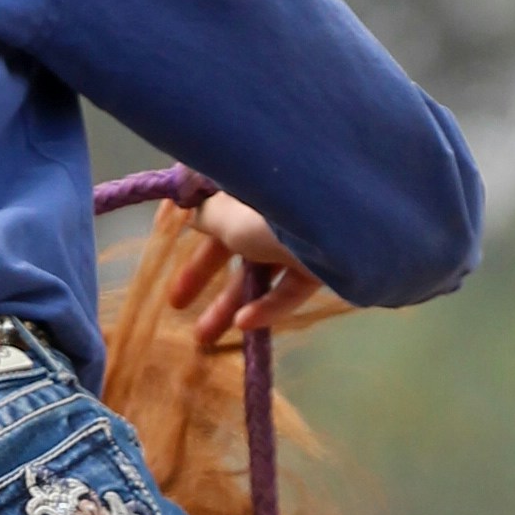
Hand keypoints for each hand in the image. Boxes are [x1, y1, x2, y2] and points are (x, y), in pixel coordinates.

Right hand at [168, 189, 338, 352]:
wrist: (350, 223)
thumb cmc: (277, 207)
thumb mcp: (228, 214)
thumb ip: (206, 217)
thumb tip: (193, 216)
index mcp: (249, 178)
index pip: (210, 192)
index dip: (185, 214)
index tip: (164, 238)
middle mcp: (275, 201)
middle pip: (232, 238)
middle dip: (201, 273)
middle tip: (176, 303)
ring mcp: (304, 231)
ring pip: (261, 268)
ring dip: (231, 301)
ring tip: (204, 336)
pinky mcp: (327, 260)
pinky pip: (292, 285)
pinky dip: (270, 305)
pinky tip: (246, 325)